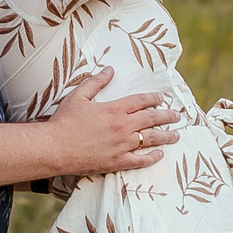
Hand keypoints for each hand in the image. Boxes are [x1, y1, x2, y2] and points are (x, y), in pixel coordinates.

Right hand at [39, 66, 179, 176]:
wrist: (55, 148)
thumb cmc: (64, 121)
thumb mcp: (78, 96)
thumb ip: (96, 82)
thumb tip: (109, 70)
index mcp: (115, 109)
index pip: (142, 101)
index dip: (154, 99)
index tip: (162, 99)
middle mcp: (123, 127)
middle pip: (152, 119)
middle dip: (167, 116)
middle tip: (177, 116)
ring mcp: (122, 146)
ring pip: (151, 139)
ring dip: (166, 136)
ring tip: (176, 135)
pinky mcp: (117, 162)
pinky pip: (140, 161)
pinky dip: (152, 158)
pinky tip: (160, 155)